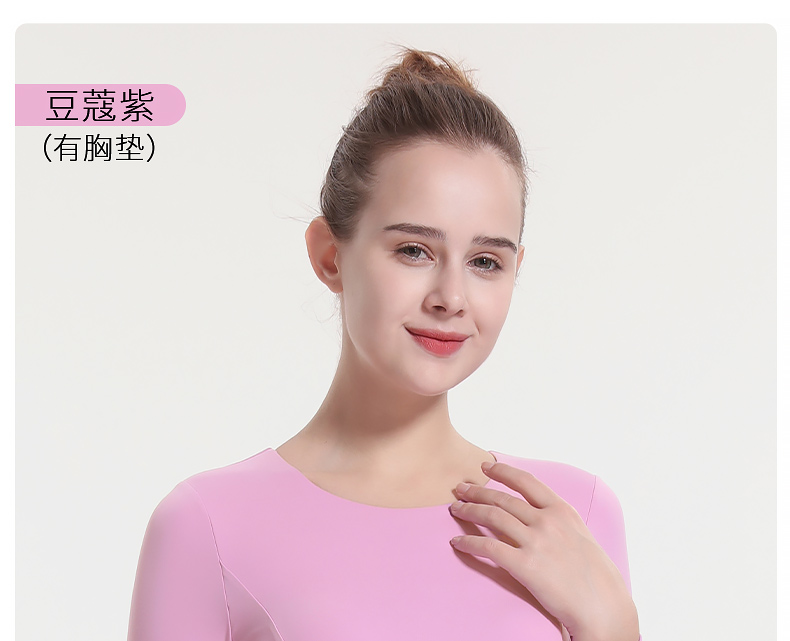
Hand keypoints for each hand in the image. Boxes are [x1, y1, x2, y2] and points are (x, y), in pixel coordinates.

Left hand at [449, 461, 638, 640]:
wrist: (603, 605)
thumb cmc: (596, 576)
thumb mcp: (580, 535)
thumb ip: (559, 522)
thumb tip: (540, 515)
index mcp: (562, 511)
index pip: (526, 481)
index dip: (503, 471)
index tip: (486, 466)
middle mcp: (547, 521)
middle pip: (503, 498)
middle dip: (477, 491)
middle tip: (460, 488)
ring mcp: (535, 542)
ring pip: (492, 516)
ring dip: (469, 510)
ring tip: (456, 509)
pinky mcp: (524, 565)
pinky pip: (488, 547)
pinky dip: (469, 542)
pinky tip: (458, 542)